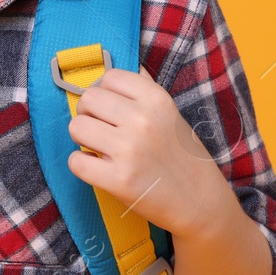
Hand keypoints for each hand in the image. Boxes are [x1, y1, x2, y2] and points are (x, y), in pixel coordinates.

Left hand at [65, 66, 231, 235]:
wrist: (199, 201)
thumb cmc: (181, 155)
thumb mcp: (170, 113)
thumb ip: (143, 91)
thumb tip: (111, 73)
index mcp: (156, 99)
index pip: (108, 77)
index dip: (104, 93)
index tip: (110, 109)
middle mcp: (142, 120)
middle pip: (88, 99)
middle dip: (89, 113)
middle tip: (101, 129)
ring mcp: (129, 150)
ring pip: (76, 127)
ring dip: (82, 139)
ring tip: (99, 148)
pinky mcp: (119, 180)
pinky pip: (76, 161)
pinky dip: (81, 165)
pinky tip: (97, 167)